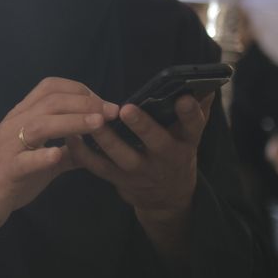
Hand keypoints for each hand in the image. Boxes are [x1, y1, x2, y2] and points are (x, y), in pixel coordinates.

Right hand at [0, 78, 118, 258]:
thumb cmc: (10, 178)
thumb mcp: (43, 160)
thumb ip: (68, 150)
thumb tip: (97, 145)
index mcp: (23, 117)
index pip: (51, 88)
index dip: (80, 90)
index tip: (104, 104)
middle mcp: (15, 124)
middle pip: (51, 101)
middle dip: (85, 104)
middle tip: (112, 112)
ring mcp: (9, 146)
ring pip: (40, 124)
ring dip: (72, 121)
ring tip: (98, 124)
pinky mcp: (7, 171)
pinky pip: (24, 161)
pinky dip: (42, 156)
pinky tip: (58, 156)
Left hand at [67, 95, 211, 256]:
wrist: (165, 195)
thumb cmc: (176, 151)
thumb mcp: (189, 135)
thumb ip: (195, 108)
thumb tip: (205, 82)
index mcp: (185, 142)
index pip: (193, 126)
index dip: (190, 113)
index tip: (184, 98)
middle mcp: (165, 158)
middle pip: (156, 143)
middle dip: (142, 126)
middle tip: (127, 109)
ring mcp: (141, 171)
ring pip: (123, 156)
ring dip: (106, 138)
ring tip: (93, 119)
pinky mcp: (118, 179)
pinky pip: (98, 166)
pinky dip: (83, 152)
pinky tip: (72, 134)